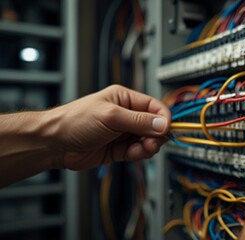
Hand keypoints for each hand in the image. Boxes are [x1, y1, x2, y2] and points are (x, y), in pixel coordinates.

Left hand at [47, 85, 170, 169]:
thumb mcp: (111, 117)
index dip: (163, 119)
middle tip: (152, 143)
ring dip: (147, 147)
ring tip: (140, 150)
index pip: (154, 107)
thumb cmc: (75, 121)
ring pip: (147, 141)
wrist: (54, 143)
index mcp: (125, 99)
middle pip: (153, 126)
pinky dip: (138, 155)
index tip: (167, 130)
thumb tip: (163, 123)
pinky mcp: (119, 149)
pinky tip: (132, 154)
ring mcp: (123, 133)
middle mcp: (126, 115)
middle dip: (155, 135)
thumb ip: (139, 121)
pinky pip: (137, 152)